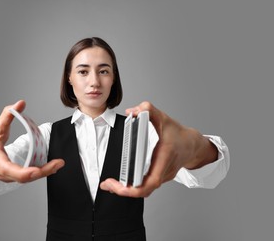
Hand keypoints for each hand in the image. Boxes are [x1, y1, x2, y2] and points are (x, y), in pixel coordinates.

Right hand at [0, 100, 64, 182]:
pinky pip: (27, 178)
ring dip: (43, 173)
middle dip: (41, 172)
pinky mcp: (12, 179)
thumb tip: (20, 103)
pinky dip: (39, 173)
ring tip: (57, 164)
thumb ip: (8, 114)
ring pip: (25, 180)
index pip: (7, 168)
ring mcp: (6, 177)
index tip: (36, 170)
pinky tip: (50, 167)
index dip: (22, 171)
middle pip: (21, 177)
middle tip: (57, 164)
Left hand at [100, 101, 216, 196]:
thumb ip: (148, 109)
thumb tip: (132, 111)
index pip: (151, 181)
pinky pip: (146, 185)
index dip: (134, 188)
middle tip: (107, 185)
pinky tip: (121, 182)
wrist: (192, 144)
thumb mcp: (163, 117)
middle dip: (123, 191)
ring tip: (110, 185)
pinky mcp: (160, 177)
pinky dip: (133, 186)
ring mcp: (162, 176)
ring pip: (145, 190)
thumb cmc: (178, 134)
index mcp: (164, 157)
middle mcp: (164, 170)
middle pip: (144, 190)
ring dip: (126, 190)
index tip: (119, 186)